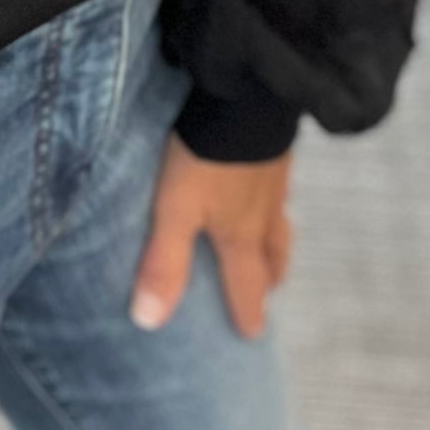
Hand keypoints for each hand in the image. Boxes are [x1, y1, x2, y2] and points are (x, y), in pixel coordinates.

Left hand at [129, 136, 294, 339]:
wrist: (247, 94)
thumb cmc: (207, 155)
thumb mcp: (176, 208)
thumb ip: (164, 261)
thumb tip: (149, 321)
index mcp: (240, 233)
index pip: (246, 283)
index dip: (247, 310)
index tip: (252, 335)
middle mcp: (264, 212)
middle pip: (272, 254)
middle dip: (270, 276)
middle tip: (269, 291)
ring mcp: (274, 176)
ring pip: (279, 220)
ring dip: (276, 240)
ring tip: (272, 246)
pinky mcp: (275, 144)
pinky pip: (279, 184)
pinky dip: (274, 198)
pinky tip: (265, 182)